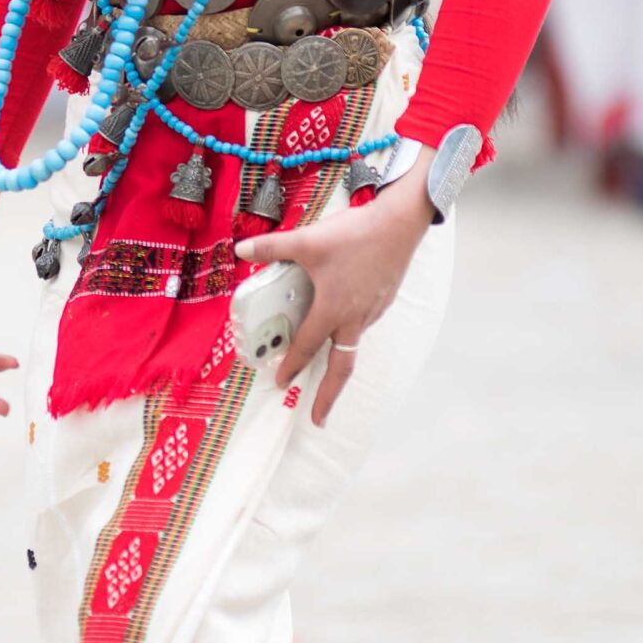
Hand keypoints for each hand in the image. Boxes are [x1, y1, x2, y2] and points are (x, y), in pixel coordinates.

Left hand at [234, 157, 433, 427]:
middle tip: (318, 419)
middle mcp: (354, 319)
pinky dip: (350, 335)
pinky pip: (363, 326)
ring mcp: (372, 312)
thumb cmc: (356, 234)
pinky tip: (343, 322)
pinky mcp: (384, 301)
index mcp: (332, 310)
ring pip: (352, 345)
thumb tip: (242, 250)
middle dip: (328, 397)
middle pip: (341, 368)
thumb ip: (272, 248)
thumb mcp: (307, 240)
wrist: (400, 223)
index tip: (280, 382)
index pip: (305, 346)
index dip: (290, 366)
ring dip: (338, 361)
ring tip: (325, 369)